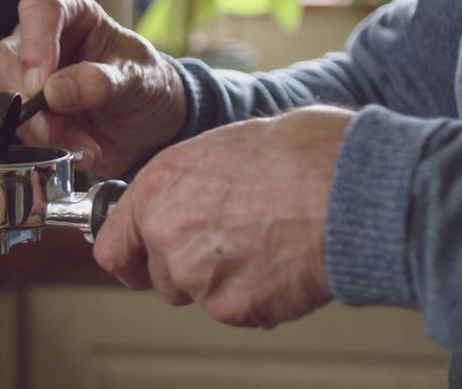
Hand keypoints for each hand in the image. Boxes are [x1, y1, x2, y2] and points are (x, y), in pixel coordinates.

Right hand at [0, 0, 186, 176]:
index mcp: (73, 16)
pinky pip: (19, 132)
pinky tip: (81, 152)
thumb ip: (101, 81)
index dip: (35, 42)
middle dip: (24, 97)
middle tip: (52, 125)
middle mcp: (43, 43)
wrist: (151, 129)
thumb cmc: (147, 86)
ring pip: (3, 100)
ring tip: (80, 144)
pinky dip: (47, 148)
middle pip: (5, 58)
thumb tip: (54, 92)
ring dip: (37, 129)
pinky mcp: (28, 117)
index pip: (39, 9)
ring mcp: (30, 81)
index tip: (41, 81)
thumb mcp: (138, 79)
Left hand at [93, 106, 353, 328]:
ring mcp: (196, 274)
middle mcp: (166, 232)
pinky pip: (236, 312)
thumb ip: (186, 186)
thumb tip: (180, 201)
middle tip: (229, 245)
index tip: (139, 262)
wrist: (349, 185)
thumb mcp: (221, 148)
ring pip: (196, 295)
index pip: (112, 248)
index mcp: (157, 187)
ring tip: (264, 245)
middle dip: (186, 269)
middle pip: (158, 277)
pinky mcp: (232, 306)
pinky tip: (283, 264)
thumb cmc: (299, 156)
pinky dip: (258, 298)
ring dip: (221, 283)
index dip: (129, 258)